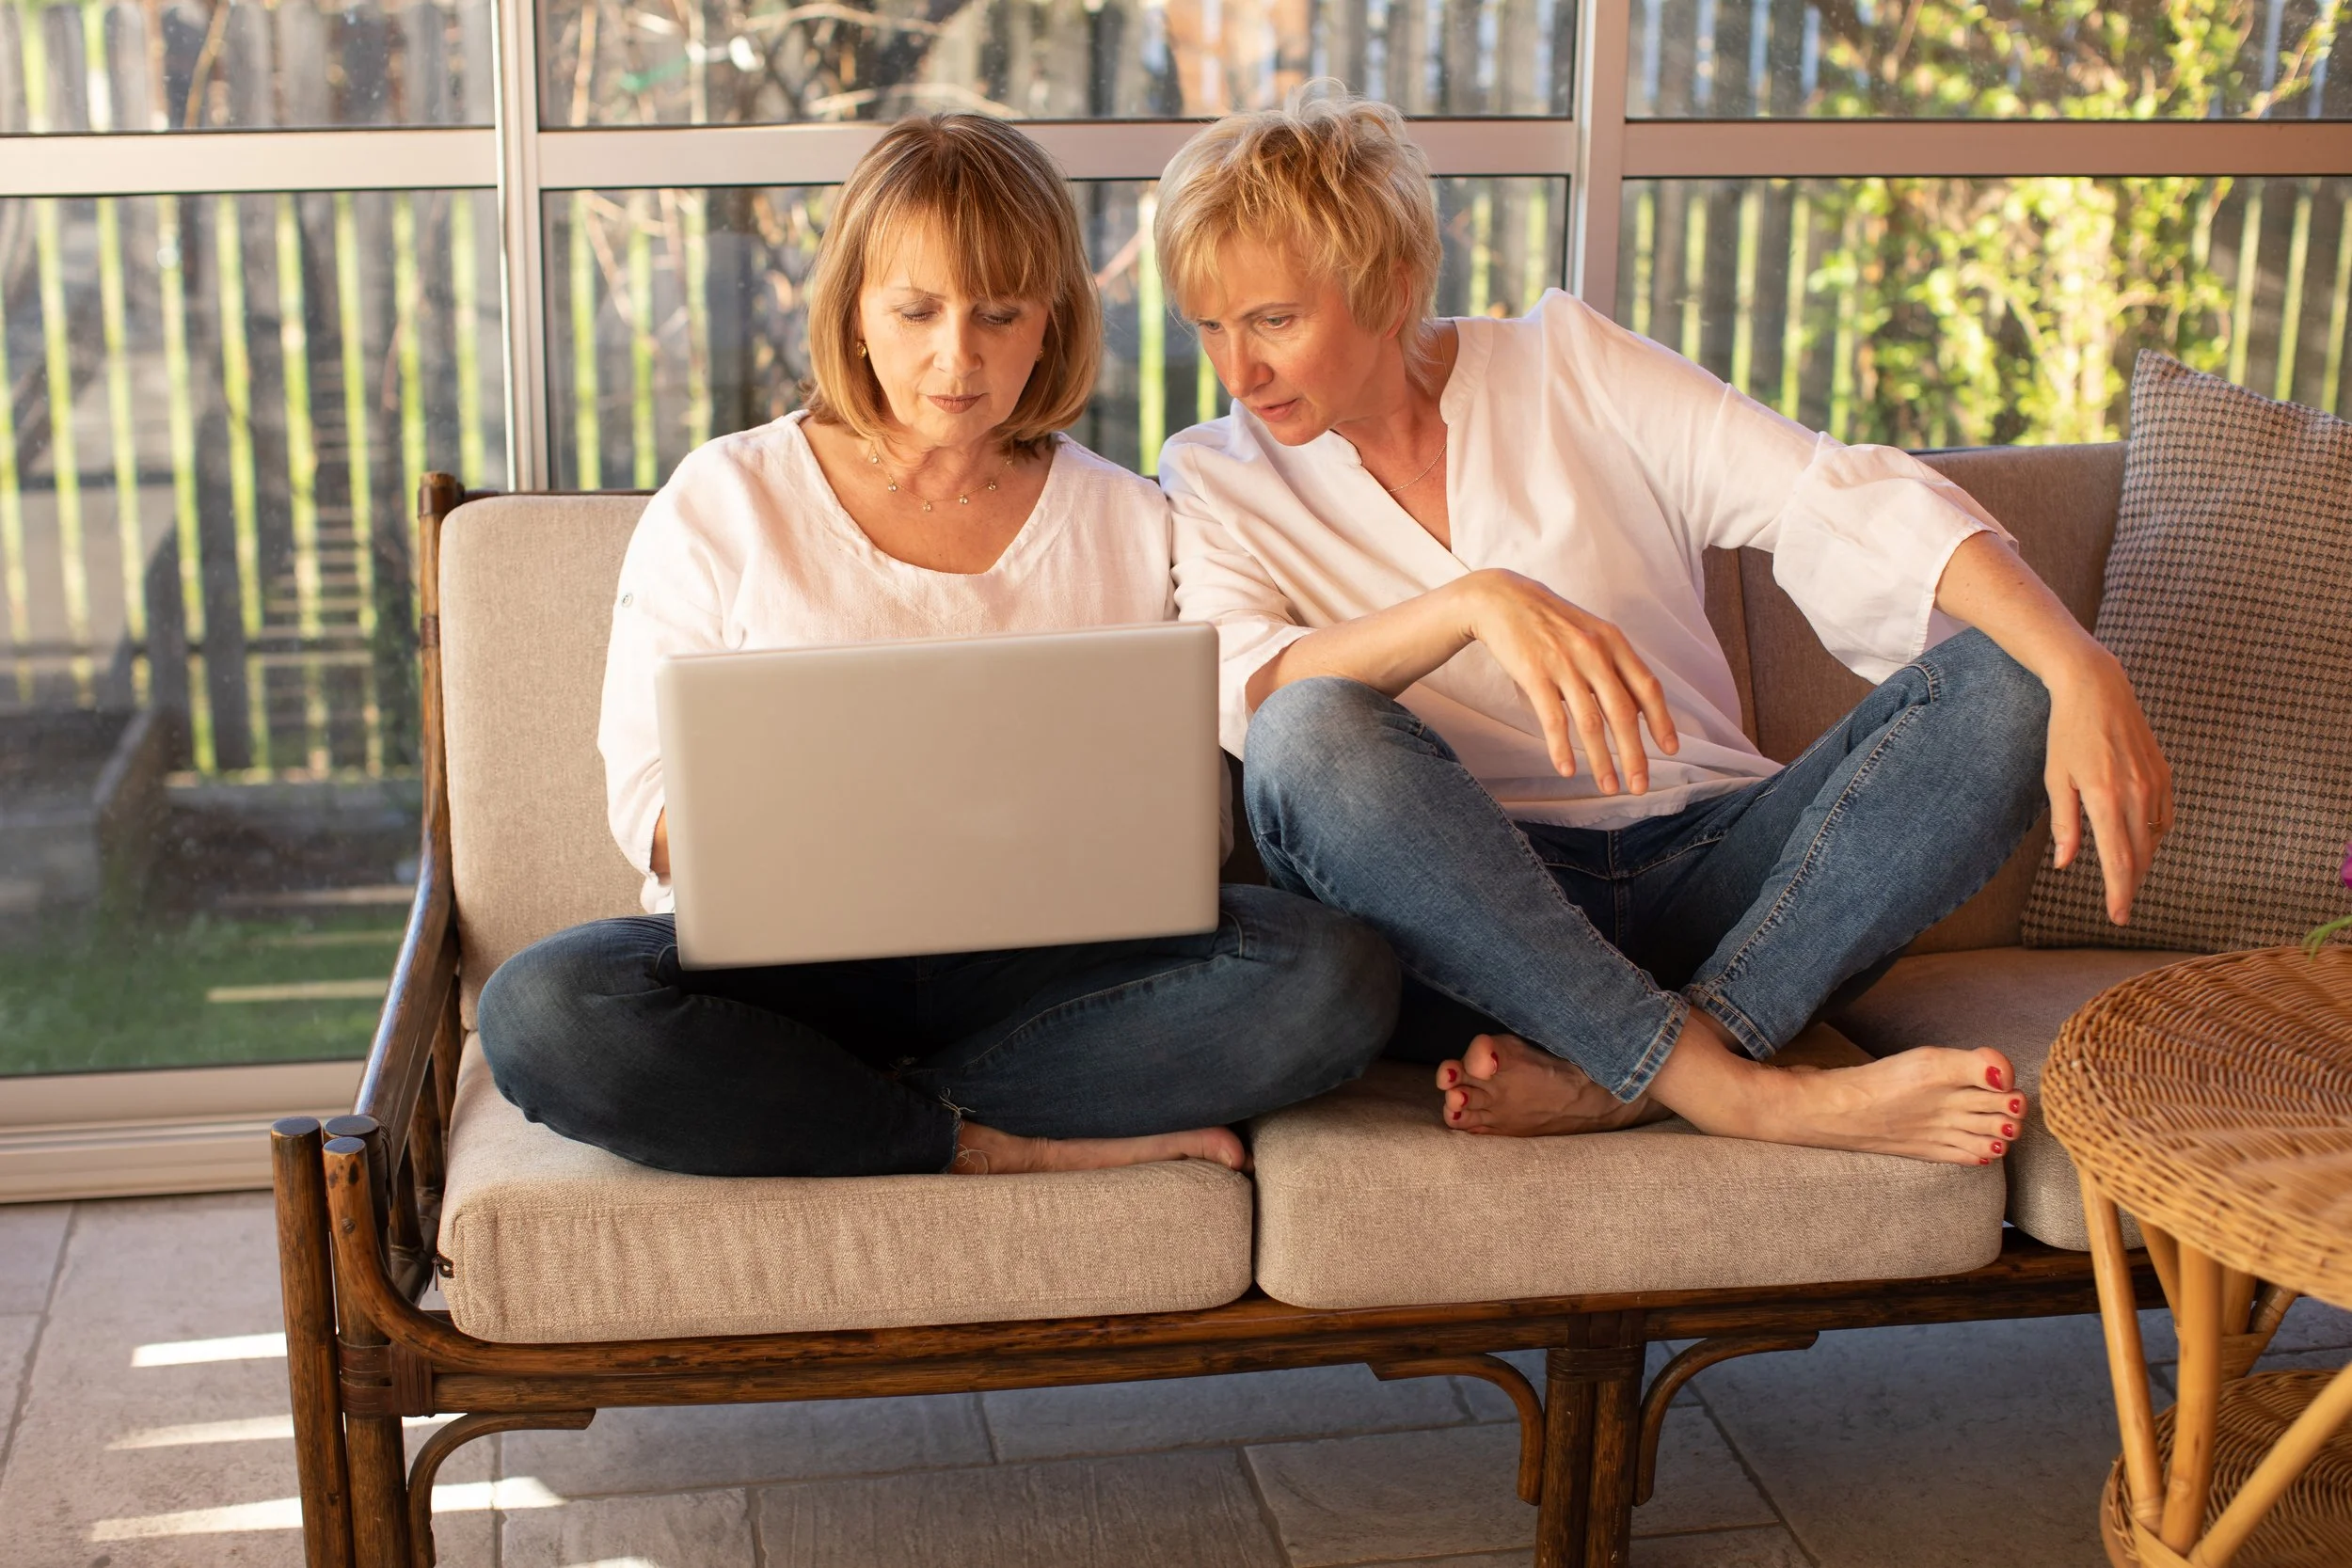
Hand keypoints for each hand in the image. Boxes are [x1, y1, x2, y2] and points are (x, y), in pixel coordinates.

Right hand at [1460, 570, 1679, 791]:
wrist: (1501, 599)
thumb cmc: (1548, 621)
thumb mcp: (1589, 633)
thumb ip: (1611, 665)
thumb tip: (1634, 708)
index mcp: (1613, 642)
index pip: (1647, 687)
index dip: (1662, 721)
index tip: (1670, 750)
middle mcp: (1594, 653)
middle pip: (1623, 713)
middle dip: (1635, 755)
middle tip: (1640, 786)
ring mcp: (1564, 664)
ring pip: (1591, 723)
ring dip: (1602, 761)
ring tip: (1609, 787)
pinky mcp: (1535, 675)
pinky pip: (1553, 720)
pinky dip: (1562, 749)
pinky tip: (1568, 770)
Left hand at [2045, 650, 2170, 923]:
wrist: (2097, 689)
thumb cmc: (2068, 734)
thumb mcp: (2056, 779)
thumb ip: (2064, 825)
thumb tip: (2066, 864)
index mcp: (2104, 797)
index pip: (2118, 859)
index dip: (2119, 892)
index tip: (2117, 917)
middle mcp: (2136, 792)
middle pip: (2141, 855)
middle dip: (2131, 883)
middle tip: (2120, 905)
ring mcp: (2155, 782)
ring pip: (2155, 838)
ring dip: (2143, 861)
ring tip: (2128, 877)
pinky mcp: (2165, 773)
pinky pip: (2165, 816)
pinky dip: (2154, 835)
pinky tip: (2142, 842)